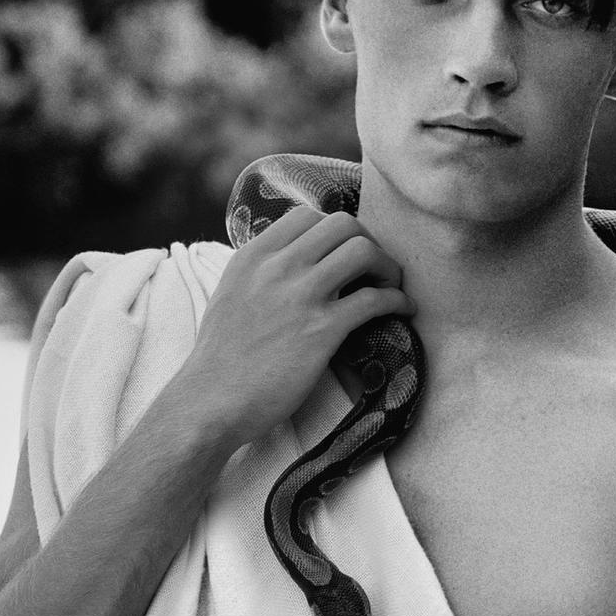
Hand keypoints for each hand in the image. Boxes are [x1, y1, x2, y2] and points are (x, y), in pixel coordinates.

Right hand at [171, 205, 414, 449]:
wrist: (211, 400)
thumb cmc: (221, 359)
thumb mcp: (231, 296)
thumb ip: (260, 275)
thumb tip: (290, 266)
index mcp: (253, 256)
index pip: (307, 215)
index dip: (337, 231)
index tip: (347, 253)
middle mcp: (277, 267)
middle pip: (342, 224)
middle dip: (369, 242)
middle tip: (376, 269)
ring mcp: (301, 296)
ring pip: (363, 251)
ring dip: (388, 267)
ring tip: (393, 287)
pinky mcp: (322, 329)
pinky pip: (374, 299)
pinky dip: (398, 301)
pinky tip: (404, 311)